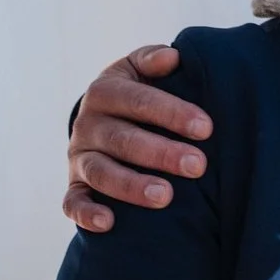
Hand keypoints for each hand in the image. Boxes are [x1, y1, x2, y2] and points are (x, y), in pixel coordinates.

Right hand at [64, 45, 212, 231]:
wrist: (101, 120)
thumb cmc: (135, 94)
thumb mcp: (138, 71)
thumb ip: (152, 60)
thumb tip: (172, 56)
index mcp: (105, 91)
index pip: (138, 100)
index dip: (172, 113)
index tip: (206, 128)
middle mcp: (87, 124)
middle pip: (123, 139)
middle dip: (162, 153)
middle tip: (198, 165)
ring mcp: (79, 157)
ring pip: (101, 172)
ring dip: (131, 185)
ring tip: (165, 196)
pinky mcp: (75, 186)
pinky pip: (72, 203)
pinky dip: (87, 214)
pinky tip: (109, 222)